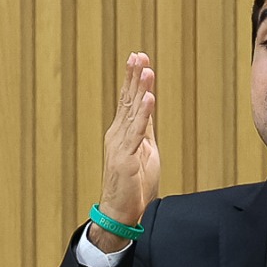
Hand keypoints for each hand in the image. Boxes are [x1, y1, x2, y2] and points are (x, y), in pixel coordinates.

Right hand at [91, 52, 159, 252]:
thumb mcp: (144, 151)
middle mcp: (118, 135)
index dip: (133, 80)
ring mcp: (120, 145)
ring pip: (131, 112)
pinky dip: (143, 114)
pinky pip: (137, 132)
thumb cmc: (134, 186)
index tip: (138, 59)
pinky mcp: (126, 158)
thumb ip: (144, 129)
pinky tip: (148, 98)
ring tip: (145, 69)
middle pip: (127, 100)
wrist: (121, 212)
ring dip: (139, 89)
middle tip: (138, 54)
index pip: (128, 101)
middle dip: (133, 76)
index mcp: (122, 133)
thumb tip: (149, 107)